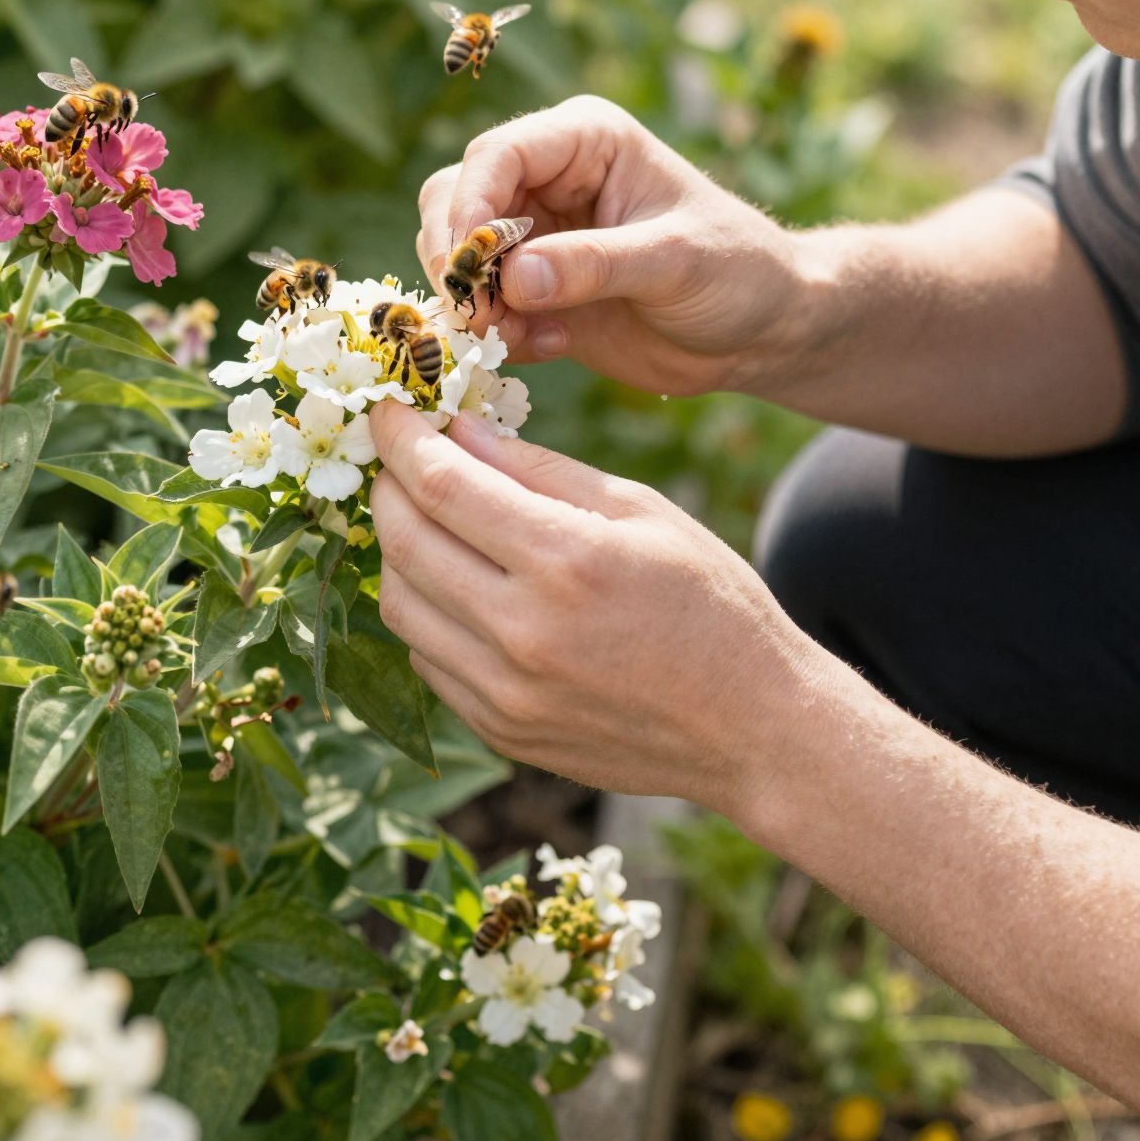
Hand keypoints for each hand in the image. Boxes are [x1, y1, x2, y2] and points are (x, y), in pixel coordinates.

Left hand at [367, 395, 831, 808]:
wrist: (752, 727)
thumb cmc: (710, 602)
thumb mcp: (642, 510)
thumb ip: (542, 469)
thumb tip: (460, 430)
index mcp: (567, 560)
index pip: (442, 485)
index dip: (400, 438)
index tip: (387, 410)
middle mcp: (524, 631)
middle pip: (404, 543)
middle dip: (387, 487)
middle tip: (397, 459)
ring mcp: (505, 692)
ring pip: (400, 605)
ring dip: (397, 550)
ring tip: (428, 519)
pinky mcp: (500, 730)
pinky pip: (427, 657)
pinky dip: (427, 611)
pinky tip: (459, 585)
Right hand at [416, 94, 795, 396]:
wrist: (763, 330)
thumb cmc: (738, 272)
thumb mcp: (675, 262)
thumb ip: (594, 265)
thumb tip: (513, 276)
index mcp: (584, 140)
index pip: (497, 154)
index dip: (470, 205)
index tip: (469, 264)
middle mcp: (548, 178)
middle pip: (453, 199)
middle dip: (459, 259)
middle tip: (485, 314)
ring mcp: (535, 235)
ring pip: (455, 255)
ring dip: (476, 303)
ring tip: (529, 337)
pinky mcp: (533, 290)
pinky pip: (481, 305)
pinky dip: (498, 332)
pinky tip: (554, 347)